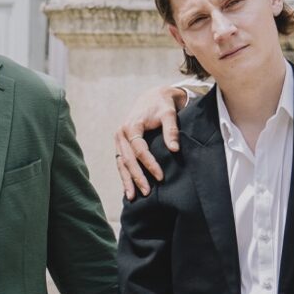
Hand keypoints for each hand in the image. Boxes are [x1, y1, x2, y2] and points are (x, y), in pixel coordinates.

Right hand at [115, 84, 196, 198]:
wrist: (153, 97)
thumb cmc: (162, 105)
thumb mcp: (169, 113)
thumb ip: (171, 130)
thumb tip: (174, 149)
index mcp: (131, 125)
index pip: (139, 149)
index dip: (149, 164)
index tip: (161, 176)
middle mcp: (121, 133)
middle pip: (128, 159)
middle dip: (137, 177)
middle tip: (146, 192)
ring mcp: (119, 140)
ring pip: (121, 163)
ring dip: (127, 180)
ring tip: (133, 197)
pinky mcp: (121, 144)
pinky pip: (121, 162)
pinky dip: (124, 176)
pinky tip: (128, 189)